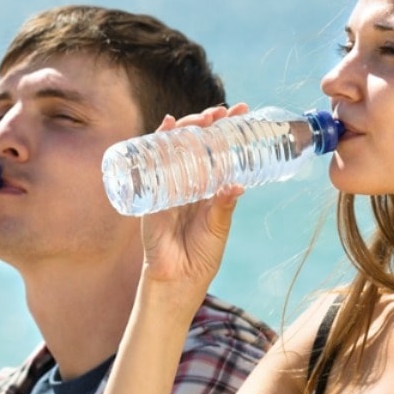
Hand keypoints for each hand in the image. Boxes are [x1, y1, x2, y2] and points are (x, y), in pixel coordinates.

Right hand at [138, 103, 248, 315]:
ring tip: (202, 117)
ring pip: (177, 147)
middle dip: (208, 123)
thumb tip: (238, 183)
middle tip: (223, 112)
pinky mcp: (151, 192)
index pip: (218, 151)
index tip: (242, 112)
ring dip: (188, 127)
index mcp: (208, 187)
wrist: (176, 281)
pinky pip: (153, 162)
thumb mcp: (218, 228)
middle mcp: (188, 181)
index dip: (228, 130)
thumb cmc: (200, 257)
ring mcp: (168, 184)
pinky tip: (167, 125)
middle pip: (196, 143)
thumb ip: (224, 206)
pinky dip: (157, 141)